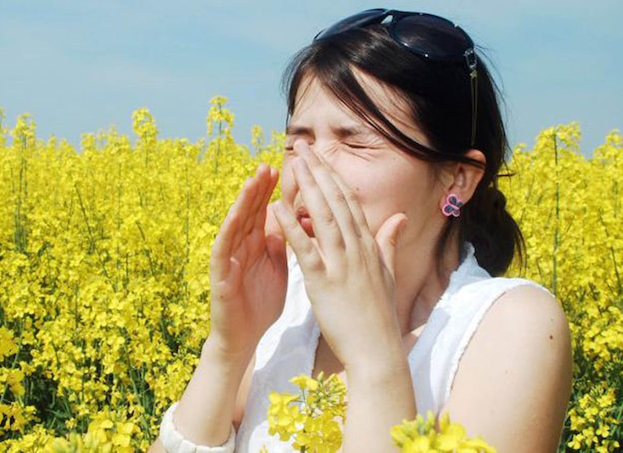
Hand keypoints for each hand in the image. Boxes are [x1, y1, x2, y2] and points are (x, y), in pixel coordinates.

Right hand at [207, 164, 287, 361]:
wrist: (245, 338)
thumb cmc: (260, 304)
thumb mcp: (277, 268)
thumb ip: (280, 244)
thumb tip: (290, 218)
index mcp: (257, 245)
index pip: (265, 211)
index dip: (273, 191)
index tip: (286, 169)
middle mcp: (241, 247)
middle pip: (249, 212)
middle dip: (258, 188)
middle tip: (269, 164)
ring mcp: (228, 259)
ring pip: (235, 224)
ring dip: (243, 202)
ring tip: (252, 181)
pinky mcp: (220, 276)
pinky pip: (222, 249)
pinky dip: (228, 231)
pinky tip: (235, 216)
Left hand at [273, 141, 406, 371]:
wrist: (377, 350)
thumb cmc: (378, 315)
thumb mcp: (386, 273)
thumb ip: (388, 242)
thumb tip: (400, 218)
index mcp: (368, 245)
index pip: (349, 202)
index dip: (333, 176)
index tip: (320, 157)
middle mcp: (356, 248)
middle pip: (336, 201)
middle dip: (319, 171)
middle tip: (303, 147)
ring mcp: (341, 263)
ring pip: (323, 216)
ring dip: (307, 188)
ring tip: (293, 164)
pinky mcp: (324, 281)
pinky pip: (305, 248)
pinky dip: (290, 226)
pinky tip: (276, 207)